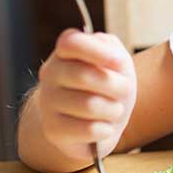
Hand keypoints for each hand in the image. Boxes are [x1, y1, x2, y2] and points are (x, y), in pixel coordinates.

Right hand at [36, 29, 136, 161]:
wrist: (93, 118)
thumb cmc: (108, 85)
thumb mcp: (115, 61)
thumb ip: (112, 50)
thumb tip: (114, 58)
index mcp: (64, 52)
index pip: (71, 43)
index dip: (98, 51)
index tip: (121, 63)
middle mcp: (50, 74)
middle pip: (84, 76)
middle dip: (117, 85)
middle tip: (125, 91)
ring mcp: (47, 102)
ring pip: (89, 105)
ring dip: (114, 109)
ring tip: (114, 110)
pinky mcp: (52, 130)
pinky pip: (88, 129)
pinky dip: (105, 129)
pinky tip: (104, 127)